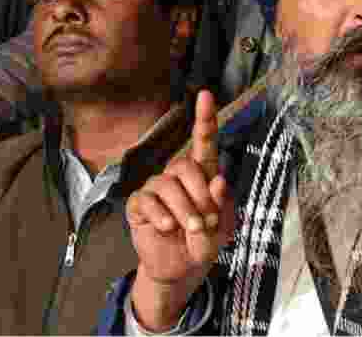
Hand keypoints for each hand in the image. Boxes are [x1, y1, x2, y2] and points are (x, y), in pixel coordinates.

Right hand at [126, 91, 235, 330]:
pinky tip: (167, 229)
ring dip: (183, 210)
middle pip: (185, 165)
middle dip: (199, 194)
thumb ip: (222, 204)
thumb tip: (219, 177)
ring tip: (190, 230)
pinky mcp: (139, 205)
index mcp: (204, 175)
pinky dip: (161, 216)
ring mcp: (157, 189)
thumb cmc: (204, 242)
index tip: (206, 94)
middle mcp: (178, 176)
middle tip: (205, 221)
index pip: (204, 142)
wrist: (181, 268)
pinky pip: (147, 201)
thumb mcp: (222, 227)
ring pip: (166, 184)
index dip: (205, 118)